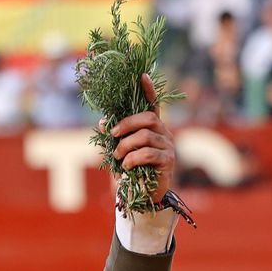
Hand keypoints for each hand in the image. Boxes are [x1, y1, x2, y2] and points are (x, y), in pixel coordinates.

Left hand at [109, 73, 176, 194]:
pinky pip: (149, 154)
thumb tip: (103, 121)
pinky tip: (126, 166)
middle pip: (149, 118)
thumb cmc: (130, 170)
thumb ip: (113, 136)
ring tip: (118, 156)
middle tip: (113, 134)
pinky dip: (133, 159)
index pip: (153, 105)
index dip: (149, 90)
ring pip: (146, 136)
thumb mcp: (118, 150)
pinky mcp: (168, 161)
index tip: (142, 75)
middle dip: (127, 123)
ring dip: (126, 145)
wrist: (141, 195)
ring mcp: (168, 147)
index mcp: (151, 128)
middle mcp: (163, 133)